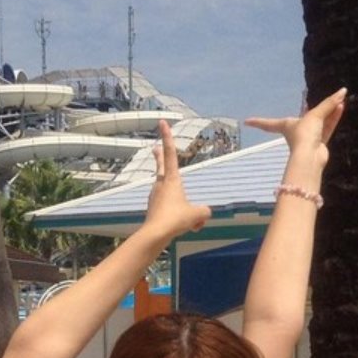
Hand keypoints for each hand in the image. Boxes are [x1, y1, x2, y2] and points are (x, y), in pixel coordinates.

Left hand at [142, 122, 210, 241]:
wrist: (156, 234)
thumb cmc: (176, 219)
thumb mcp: (198, 214)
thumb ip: (204, 211)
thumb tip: (204, 213)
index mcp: (172, 179)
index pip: (171, 153)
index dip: (167, 137)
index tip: (162, 123)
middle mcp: (161, 185)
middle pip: (161, 167)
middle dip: (160, 157)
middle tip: (155, 148)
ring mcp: (155, 196)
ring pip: (170, 194)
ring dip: (180, 200)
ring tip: (190, 220)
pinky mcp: (153, 209)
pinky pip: (169, 209)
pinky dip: (178, 215)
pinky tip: (184, 227)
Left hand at [247, 87, 346, 177]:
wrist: (311, 156)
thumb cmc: (304, 136)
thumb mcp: (315, 115)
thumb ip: (329, 104)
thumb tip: (343, 92)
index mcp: (286, 125)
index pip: (267, 124)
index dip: (257, 122)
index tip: (246, 122)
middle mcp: (297, 131)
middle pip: (306, 117)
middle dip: (316, 109)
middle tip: (314, 99)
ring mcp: (309, 138)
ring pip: (320, 122)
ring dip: (329, 111)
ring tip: (340, 101)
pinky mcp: (320, 144)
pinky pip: (328, 127)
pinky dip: (334, 118)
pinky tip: (341, 107)